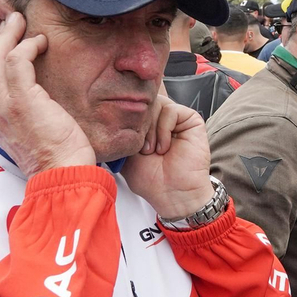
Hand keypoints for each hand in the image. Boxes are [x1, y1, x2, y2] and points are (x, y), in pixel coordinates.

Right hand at [0, 12, 93, 176]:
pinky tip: (40, 43)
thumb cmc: (58, 158)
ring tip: (21, 22)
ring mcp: (5, 106)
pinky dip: (27, 46)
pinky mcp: (22, 101)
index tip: (4, 41)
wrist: (63, 174)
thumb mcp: (31, 134)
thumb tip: (37, 97)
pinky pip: (17, 62)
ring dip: (8, 35)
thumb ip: (25, 114)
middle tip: (12, 22)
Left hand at [124, 97, 214, 219]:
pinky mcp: (191, 120)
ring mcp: (175, 119)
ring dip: (150, 130)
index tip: (126, 142)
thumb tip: (105, 115)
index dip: (125, 118)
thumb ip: (118, 133)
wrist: (173, 194)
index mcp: (145, 124)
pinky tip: (164, 147)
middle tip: (141, 149)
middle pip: (143, 102)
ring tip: (152, 151)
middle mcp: (160, 119)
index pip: (131, 104)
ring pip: (156, 104)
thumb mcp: (124, 154)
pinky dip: (164, 129)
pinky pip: (171, 110)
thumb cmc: (151, 180)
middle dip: (137, 125)